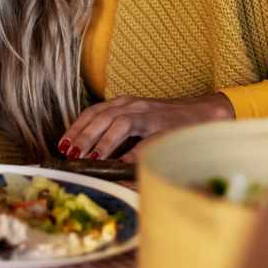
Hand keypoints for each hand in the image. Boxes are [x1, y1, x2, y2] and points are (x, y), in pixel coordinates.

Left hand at [58, 93, 234, 161]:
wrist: (205, 113)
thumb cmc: (171, 124)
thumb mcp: (141, 128)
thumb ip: (122, 140)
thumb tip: (99, 161)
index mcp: (125, 104)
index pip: (94, 112)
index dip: (76, 126)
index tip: (62, 144)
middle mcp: (133, 104)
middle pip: (100, 115)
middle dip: (82, 134)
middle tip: (68, 153)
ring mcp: (148, 112)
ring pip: (117, 121)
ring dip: (100, 141)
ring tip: (87, 158)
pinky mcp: (162, 122)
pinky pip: (142, 135)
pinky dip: (129, 149)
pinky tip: (119, 163)